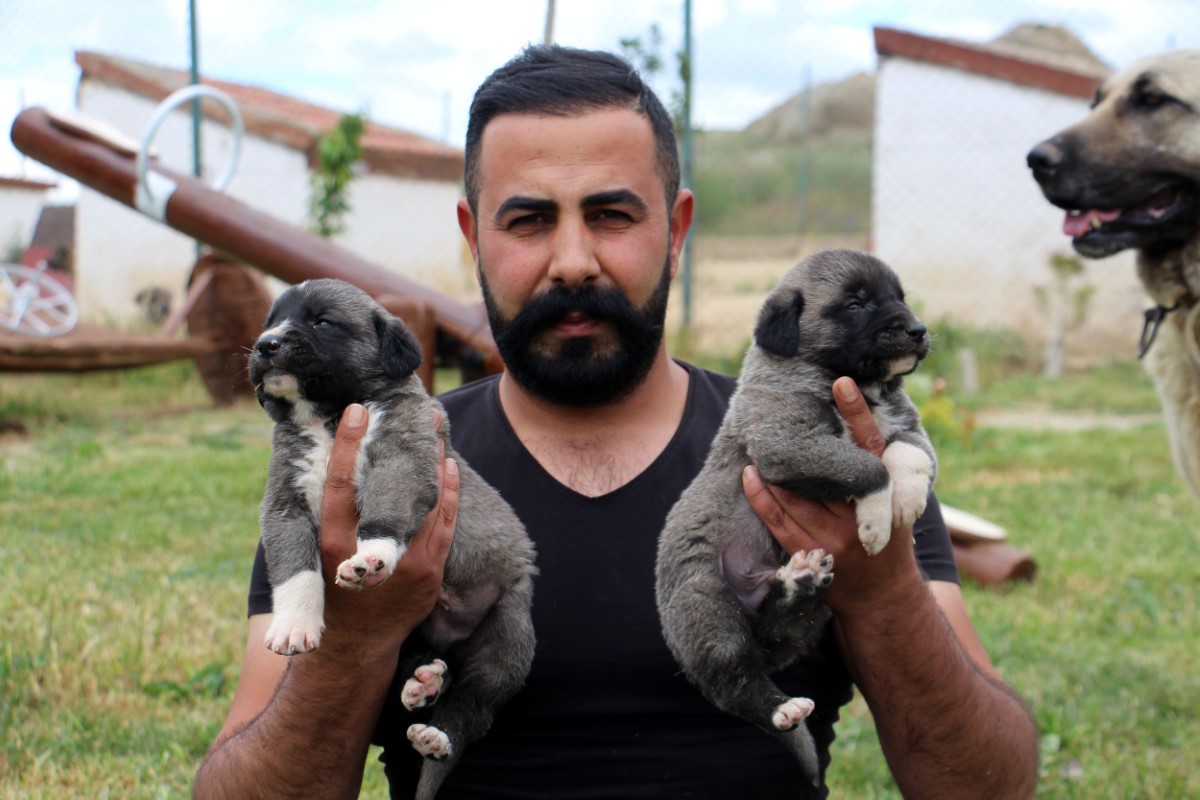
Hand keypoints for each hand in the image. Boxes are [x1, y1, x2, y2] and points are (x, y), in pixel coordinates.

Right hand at [317, 403, 456, 652]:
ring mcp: (405, 564)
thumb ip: (326, 515)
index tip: (359, 410)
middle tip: (423, 410)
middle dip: (411, 446)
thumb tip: (332, 463)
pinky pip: (445, 522)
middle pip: (396, 487)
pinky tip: (449, 467)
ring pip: (427, 501)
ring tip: (439, 427)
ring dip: (435, 461)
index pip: (341, 484)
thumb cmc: (329, 591)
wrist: (356, 646)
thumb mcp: (315, 553)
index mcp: (332, 544)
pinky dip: (449, 493)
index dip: (351, 444)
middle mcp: (369, 554)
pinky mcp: (429, 572)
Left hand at [742, 377, 921, 615]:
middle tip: (775, 411)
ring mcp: (834, 538)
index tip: (841, 382)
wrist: (884, 598)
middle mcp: (861, 515)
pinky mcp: (812, 555)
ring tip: (755, 443)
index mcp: (886, 494)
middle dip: (800, 445)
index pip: (871, 446)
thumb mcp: (896, 503)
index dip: (856, 413)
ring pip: (795, 496)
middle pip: (824, 470)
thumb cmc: (888, 539)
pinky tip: (750, 478)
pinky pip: (778, 521)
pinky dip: (761, 498)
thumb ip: (879, 471)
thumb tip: (857, 424)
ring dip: (772, 469)